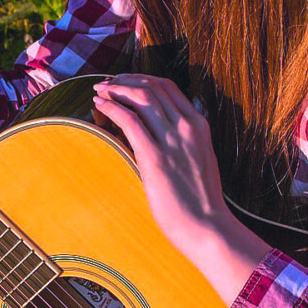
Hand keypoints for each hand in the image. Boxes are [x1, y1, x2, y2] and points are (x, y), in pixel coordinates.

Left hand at [92, 75, 268, 301]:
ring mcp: (172, 140)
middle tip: (106, 84)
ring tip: (99, 92)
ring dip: (115, 89)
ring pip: (141, 97)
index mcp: (199, 125)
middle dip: (125, 80)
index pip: (168, 87)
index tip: (124, 81)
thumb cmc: (200, 202)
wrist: (208, 228)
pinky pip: (130, 120)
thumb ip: (185, 142)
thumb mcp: (199, 160)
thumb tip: (160, 134)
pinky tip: (100, 105)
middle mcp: (187, 127)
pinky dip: (112, 107)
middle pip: (152, 86)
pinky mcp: (155, 157)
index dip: (142, 79)